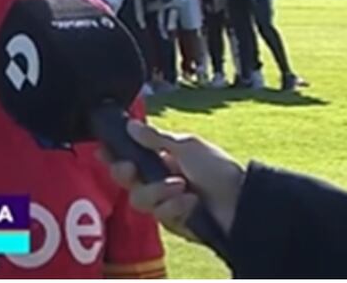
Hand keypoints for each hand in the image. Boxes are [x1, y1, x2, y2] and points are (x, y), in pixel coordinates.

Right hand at [97, 121, 245, 243]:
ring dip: (158, 191)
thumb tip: (131, 125)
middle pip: (124, 178)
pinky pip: (159, 215)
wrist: (241, 201)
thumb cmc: (218, 169)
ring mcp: (163, 202)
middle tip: (132, 168)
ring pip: (138, 199)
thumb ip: (155, 138)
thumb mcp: (187, 146)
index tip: (104, 151)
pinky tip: (190, 202)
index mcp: (160, 158)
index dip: (112, 155)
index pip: (127, 155)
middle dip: (125, 172)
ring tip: (181, 186)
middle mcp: (157, 179)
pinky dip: (174, 206)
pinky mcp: (171, 222)